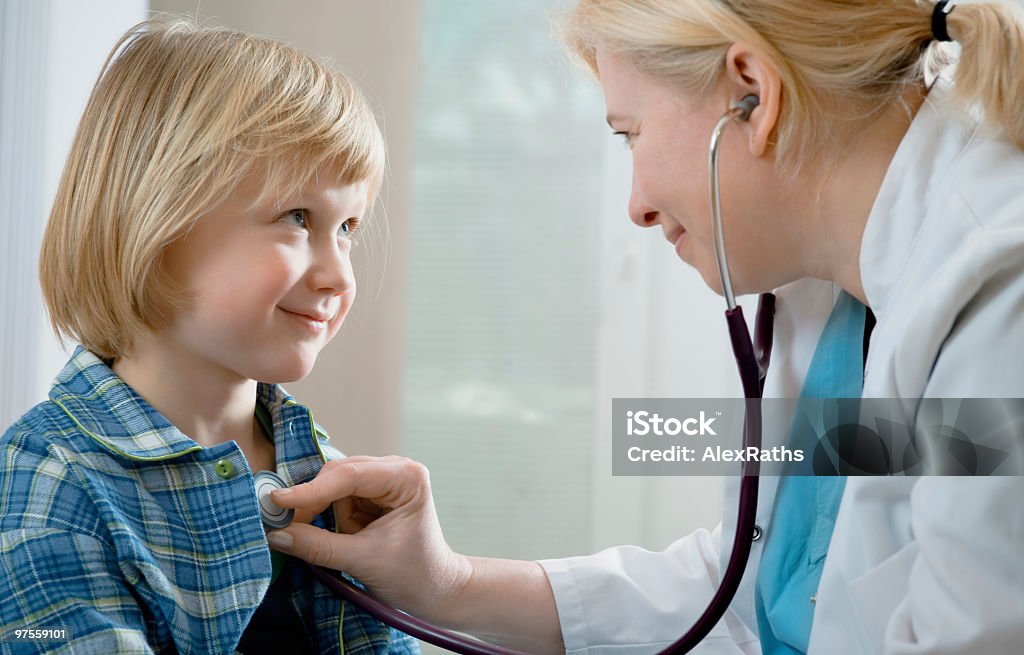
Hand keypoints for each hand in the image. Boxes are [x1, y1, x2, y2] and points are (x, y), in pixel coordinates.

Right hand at [268, 455, 472, 622]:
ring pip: (333, 488)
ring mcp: (384, 480)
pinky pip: (337, 500)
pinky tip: (340, 536)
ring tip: (339, 543)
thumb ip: (318, 546)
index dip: (311, 490)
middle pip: (337, 476)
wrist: (436, 590)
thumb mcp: (363, 561)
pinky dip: (329, 518)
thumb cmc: (413, 575)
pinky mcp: (373, 495)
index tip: (278, 501)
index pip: (349, 476)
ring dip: (324, 513)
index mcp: (406, 477)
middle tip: (286, 527)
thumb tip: (276, 534)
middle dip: (313, 502)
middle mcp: (396, 469)